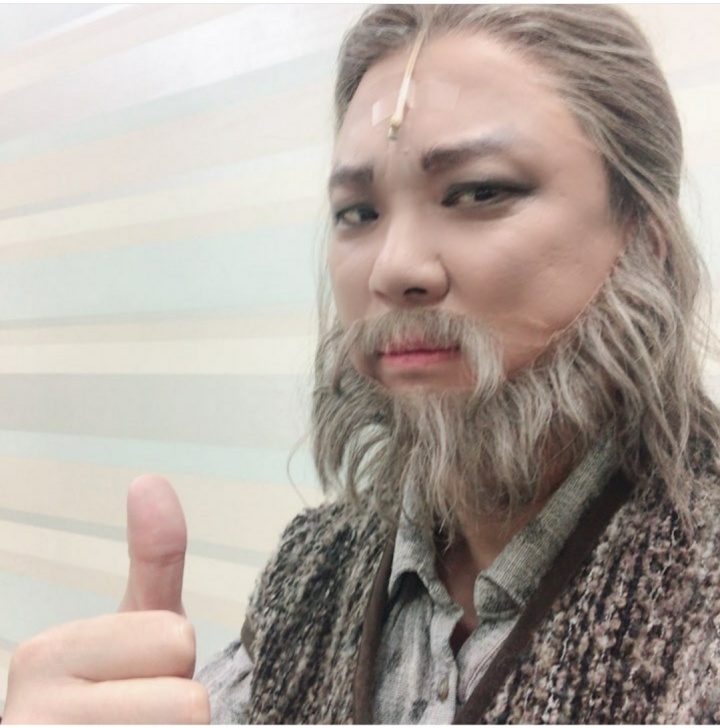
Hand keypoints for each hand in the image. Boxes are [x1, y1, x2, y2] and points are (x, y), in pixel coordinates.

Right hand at [3, 475, 209, 723]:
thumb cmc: (115, 700)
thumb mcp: (137, 627)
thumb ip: (154, 558)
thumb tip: (148, 477)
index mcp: (41, 657)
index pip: (177, 642)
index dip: (173, 667)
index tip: (132, 687)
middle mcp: (27, 717)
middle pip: (187, 702)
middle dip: (177, 716)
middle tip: (136, 726)